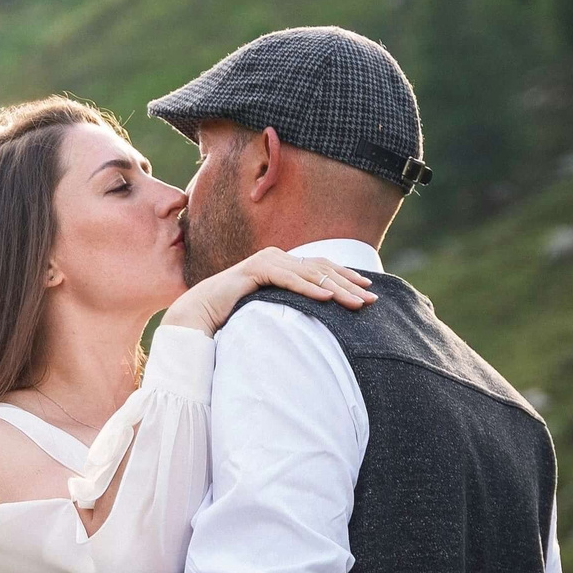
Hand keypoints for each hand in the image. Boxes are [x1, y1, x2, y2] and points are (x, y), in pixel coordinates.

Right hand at [160, 247, 376, 335]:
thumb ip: (290, 304)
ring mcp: (266, 260)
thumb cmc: (234, 315)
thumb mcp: (271, 308)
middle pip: (321, 269)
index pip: (322, 267)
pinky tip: (326, 298)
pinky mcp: (255, 270)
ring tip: (356, 303)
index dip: (346, 277)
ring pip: (310, 274)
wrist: (200, 313)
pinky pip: (288, 279)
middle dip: (349, 284)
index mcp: (283, 263)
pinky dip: (309, 289)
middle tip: (372, 297)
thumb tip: (318, 315)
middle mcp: (277, 257)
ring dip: (336, 289)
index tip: (369, 289)